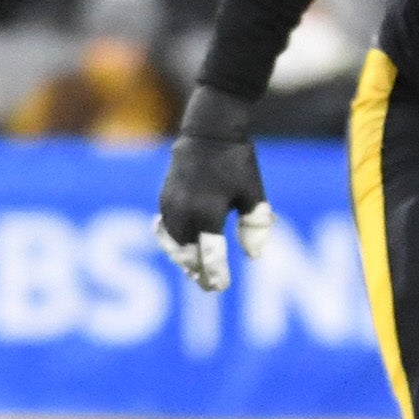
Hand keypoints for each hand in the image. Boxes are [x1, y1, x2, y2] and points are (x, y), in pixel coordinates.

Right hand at [154, 84, 272, 293]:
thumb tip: (253, 257)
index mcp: (208, 212)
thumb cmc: (237, 161)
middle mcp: (184, 212)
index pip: (209, 253)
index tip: (220, 287)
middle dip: (198, 271)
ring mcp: (169, 205)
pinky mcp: (163, 198)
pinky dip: (173, 242)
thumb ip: (255, 225)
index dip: (215, 273)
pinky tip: (181, 249)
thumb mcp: (254, 192)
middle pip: (187, 254)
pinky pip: (165, 229)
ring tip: (195, 272)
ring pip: (173, 244)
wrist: (208, 131)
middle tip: (210, 286)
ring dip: (183, 259)